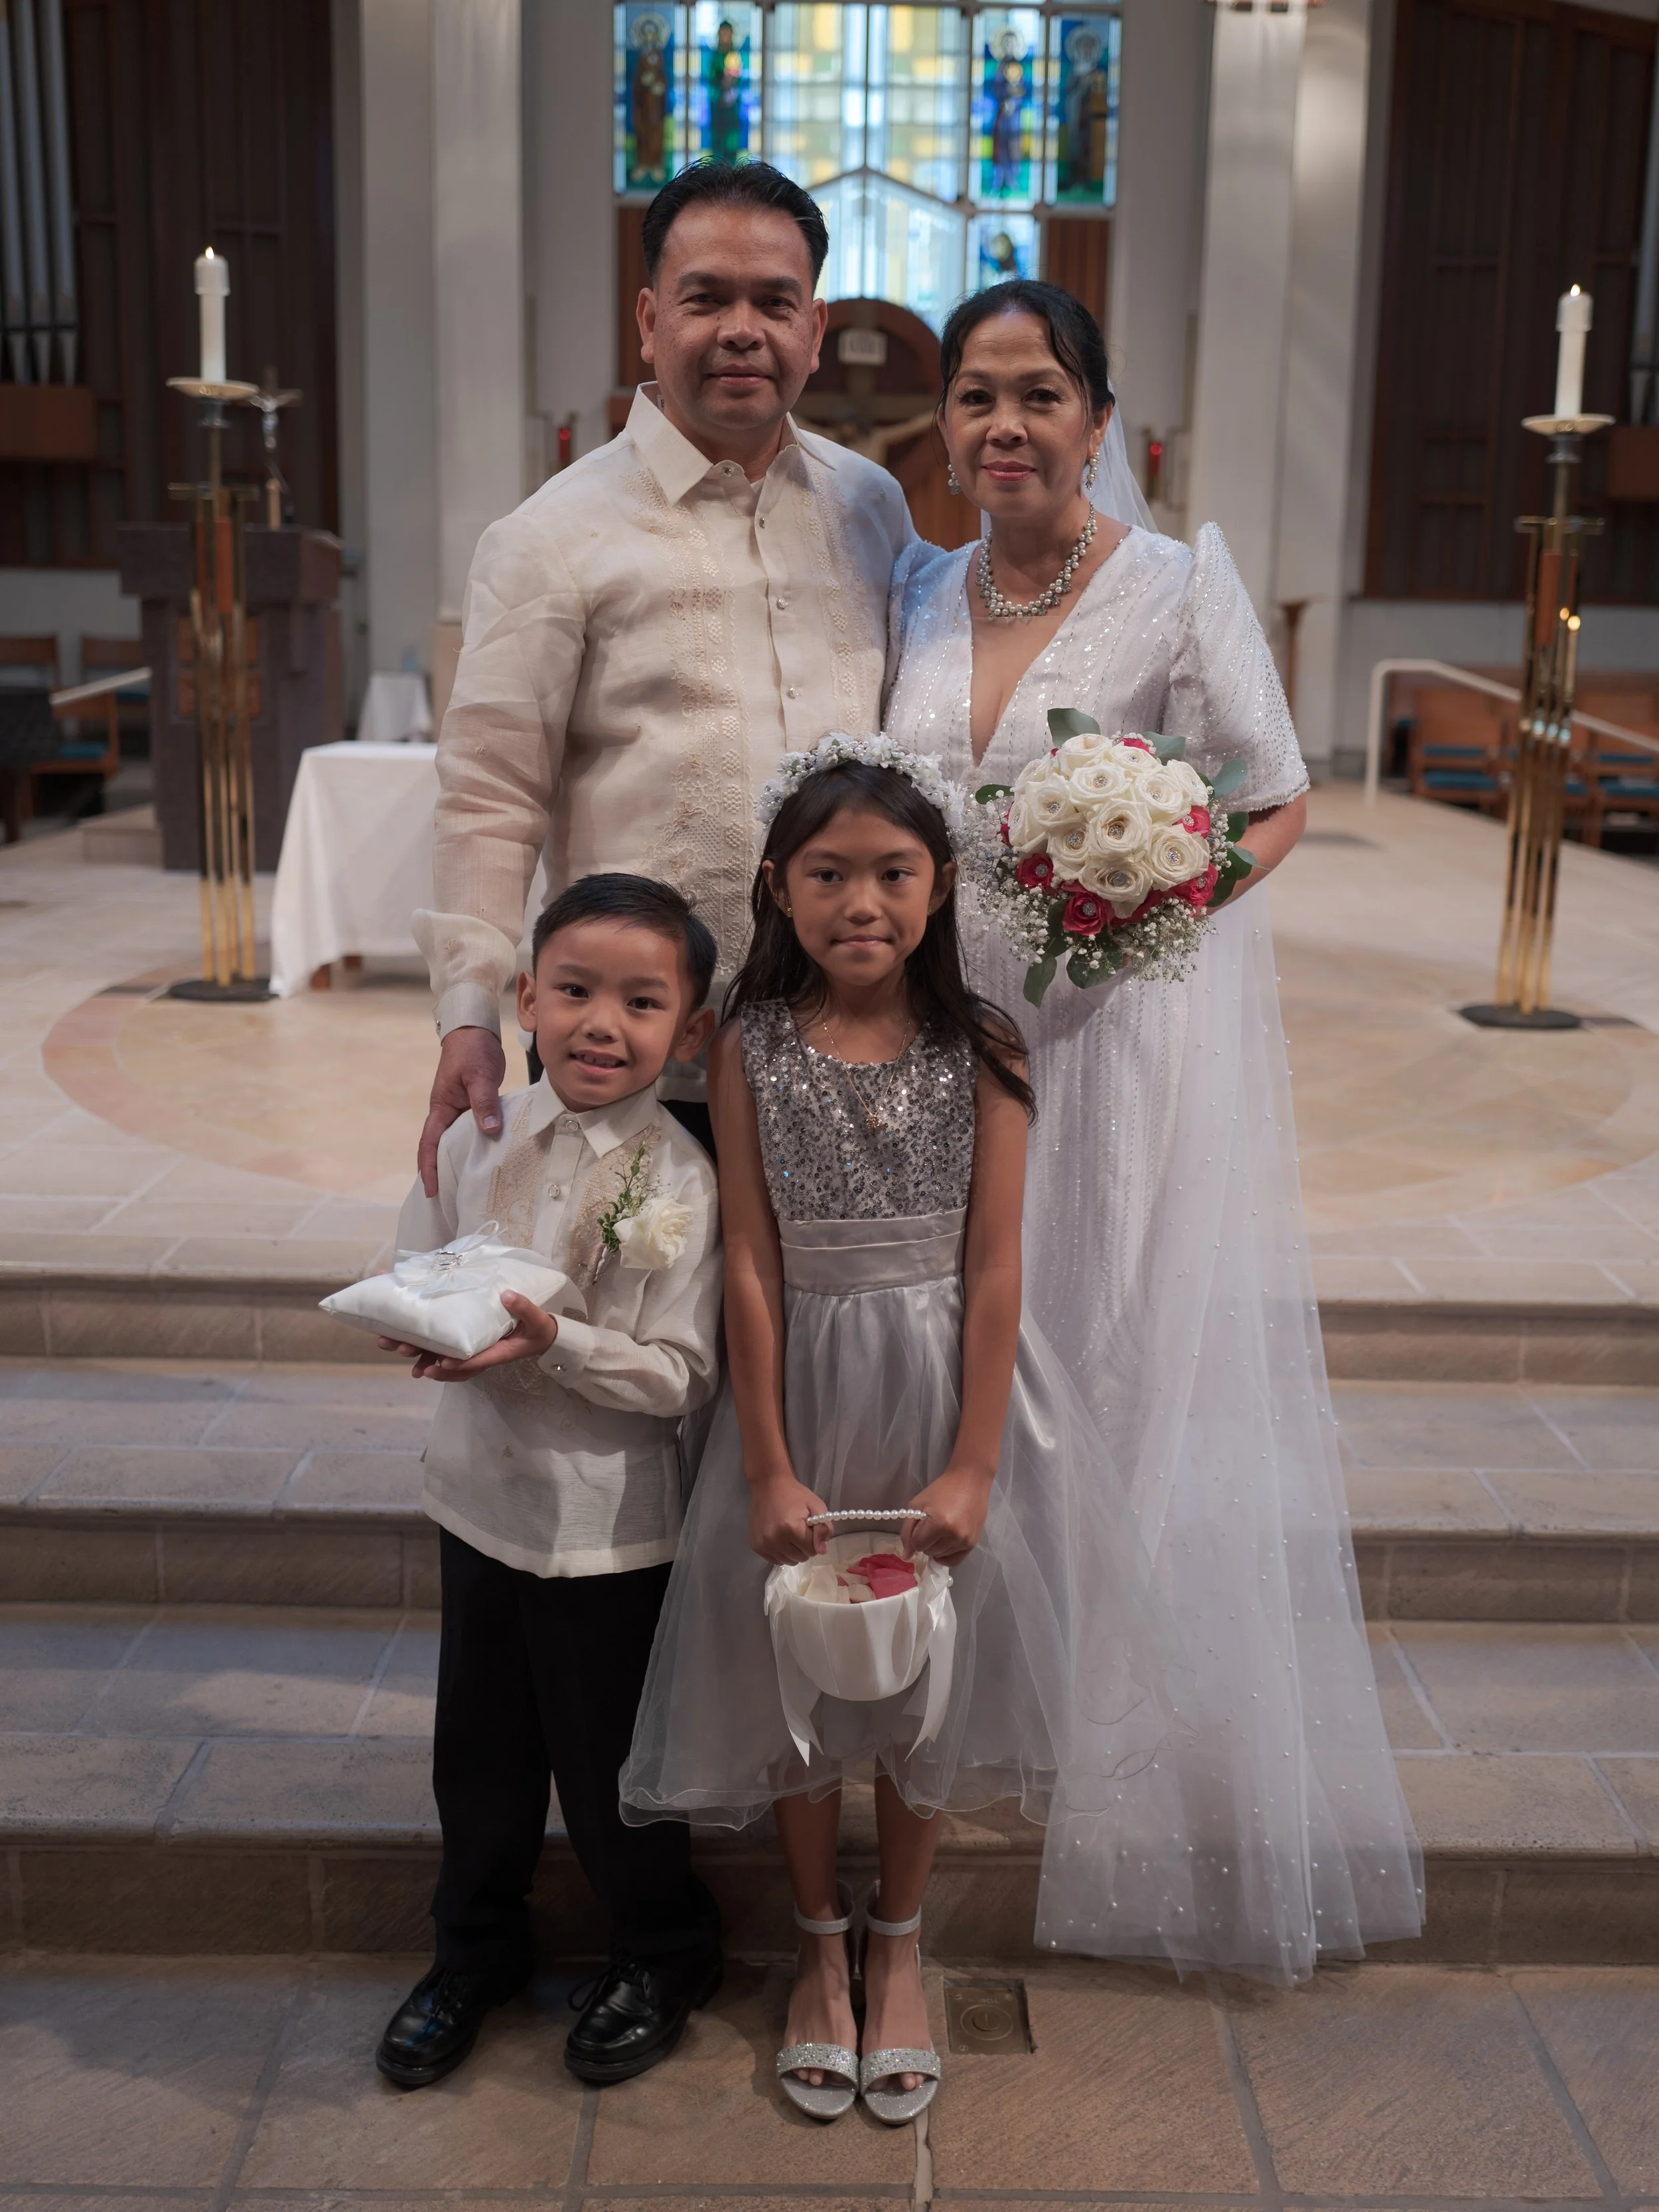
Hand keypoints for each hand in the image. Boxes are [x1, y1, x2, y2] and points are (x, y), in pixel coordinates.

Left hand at [400, 1291, 558, 1382]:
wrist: (539, 1336)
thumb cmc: (537, 1330)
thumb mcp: (538, 1321)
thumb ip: (525, 1309)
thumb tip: (507, 1295)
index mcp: (497, 1353)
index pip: (475, 1362)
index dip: (458, 1364)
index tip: (441, 1363)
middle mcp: (479, 1354)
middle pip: (449, 1363)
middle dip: (426, 1361)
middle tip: (404, 1353)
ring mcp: (471, 1349)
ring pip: (441, 1357)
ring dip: (418, 1354)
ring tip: (395, 1346)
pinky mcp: (466, 1341)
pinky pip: (443, 1348)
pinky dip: (424, 1345)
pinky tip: (406, 1338)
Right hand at [419, 1026, 506, 1194]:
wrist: (474, 1032)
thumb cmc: (473, 1051)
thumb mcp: (480, 1076)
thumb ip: (484, 1103)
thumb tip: (489, 1131)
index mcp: (441, 1108)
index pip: (429, 1144)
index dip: (428, 1169)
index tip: (430, 1191)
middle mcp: (446, 1113)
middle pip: (438, 1149)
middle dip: (440, 1173)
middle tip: (449, 1200)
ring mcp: (458, 1111)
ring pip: (455, 1142)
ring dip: (457, 1162)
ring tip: (467, 1187)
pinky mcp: (471, 1107)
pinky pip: (470, 1131)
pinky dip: (475, 1146)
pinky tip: (487, 1158)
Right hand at [747, 1469, 829, 1564]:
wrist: (768, 1485)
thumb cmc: (794, 1494)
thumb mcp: (816, 1505)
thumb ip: (823, 1528)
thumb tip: (822, 1550)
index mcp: (791, 1528)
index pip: (812, 1550)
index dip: (814, 1539)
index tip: (809, 1528)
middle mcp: (775, 1540)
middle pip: (800, 1558)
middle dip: (804, 1546)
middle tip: (800, 1530)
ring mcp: (764, 1545)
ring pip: (788, 1561)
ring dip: (793, 1551)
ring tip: (790, 1534)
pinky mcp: (756, 1547)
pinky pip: (776, 1560)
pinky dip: (781, 1553)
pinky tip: (780, 1538)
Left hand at [902, 1465, 992, 1566]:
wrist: (969, 1482)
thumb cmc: (941, 1490)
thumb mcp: (917, 1505)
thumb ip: (907, 1531)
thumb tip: (906, 1556)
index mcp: (939, 1524)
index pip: (917, 1544)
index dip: (916, 1534)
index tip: (922, 1522)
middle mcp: (954, 1536)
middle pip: (928, 1551)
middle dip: (926, 1540)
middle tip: (933, 1524)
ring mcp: (966, 1541)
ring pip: (940, 1556)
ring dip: (936, 1546)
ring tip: (942, 1529)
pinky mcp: (973, 1544)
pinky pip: (955, 1561)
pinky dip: (946, 1555)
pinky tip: (945, 1544)